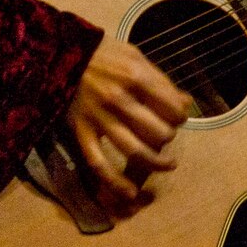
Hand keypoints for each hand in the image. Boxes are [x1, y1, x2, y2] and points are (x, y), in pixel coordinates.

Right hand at [62, 36, 192, 213]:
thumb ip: (160, 82)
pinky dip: (115, 182)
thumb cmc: (103, 54)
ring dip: (156, 163)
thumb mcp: (136, 57)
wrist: (61, 54)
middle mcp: (118, 98)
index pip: (171, 107)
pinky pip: (99, 163)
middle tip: (167, 134)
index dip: (181, 116)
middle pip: (157, 131)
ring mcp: (99, 118)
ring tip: (168, 165)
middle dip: (168, 136)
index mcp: (135, 76)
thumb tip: (186, 103)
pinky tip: (130, 192)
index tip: (179, 117)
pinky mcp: (81, 132)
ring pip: (134, 151)